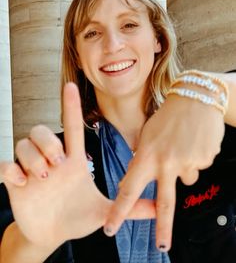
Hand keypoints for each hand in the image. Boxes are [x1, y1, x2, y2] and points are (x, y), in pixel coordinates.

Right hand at [0, 83, 154, 249]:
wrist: (52, 233)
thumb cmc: (77, 217)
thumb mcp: (103, 211)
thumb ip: (130, 207)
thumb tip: (160, 207)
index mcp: (73, 161)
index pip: (72, 127)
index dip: (71, 106)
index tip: (70, 85)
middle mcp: (51, 160)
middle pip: (42, 131)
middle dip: (48, 142)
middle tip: (58, 163)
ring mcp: (32, 169)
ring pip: (25, 144)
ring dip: (33, 157)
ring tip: (44, 176)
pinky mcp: (15, 181)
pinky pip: (6, 164)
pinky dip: (11, 170)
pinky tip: (21, 183)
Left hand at [104, 94, 224, 250]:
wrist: (195, 99)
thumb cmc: (167, 117)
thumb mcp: (147, 136)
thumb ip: (140, 160)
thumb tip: (131, 180)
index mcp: (147, 155)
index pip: (129, 189)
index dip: (119, 210)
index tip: (111, 228)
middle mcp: (166, 162)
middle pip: (165, 202)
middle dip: (163, 228)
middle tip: (162, 248)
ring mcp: (187, 162)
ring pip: (186, 178)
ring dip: (184, 168)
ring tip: (183, 145)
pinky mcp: (204, 159)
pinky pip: (198, 167)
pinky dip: (195, 159)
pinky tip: (194, 142)